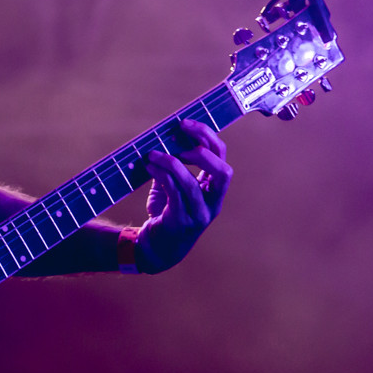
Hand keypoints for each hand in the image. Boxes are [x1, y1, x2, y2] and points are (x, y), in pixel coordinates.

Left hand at [135, 119, 231, 272]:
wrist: (157, 249)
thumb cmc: (166, 214)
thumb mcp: (173, 188)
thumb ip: (174, 168)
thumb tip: (162, 138)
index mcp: (214, 190)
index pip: (221, 158)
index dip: (207, 136)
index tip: (185, 123)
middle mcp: (213, 203)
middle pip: (222, 171)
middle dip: (202, 148)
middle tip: (179, 135)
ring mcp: (200, 214)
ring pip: (192, 183)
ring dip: (171, 162)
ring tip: (153, 154)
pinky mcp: (182, 222)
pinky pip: (174, 193)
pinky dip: (162, 176)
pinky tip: (150, 166)